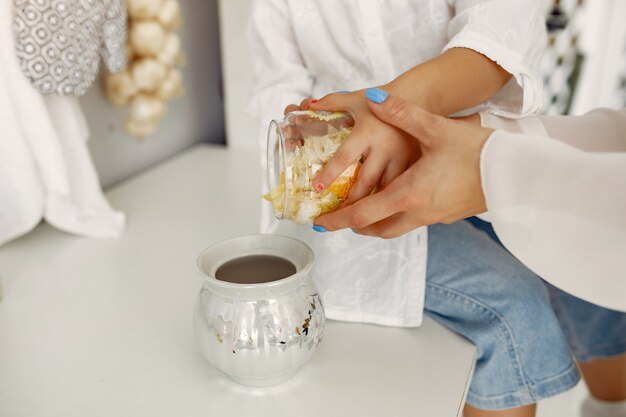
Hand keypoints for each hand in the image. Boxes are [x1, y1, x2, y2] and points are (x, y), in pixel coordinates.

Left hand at [314, 90, 492, 237]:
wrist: (519, 173)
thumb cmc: (479, 151)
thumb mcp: (437, 129)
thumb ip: (402, 112)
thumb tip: (373, 97)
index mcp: (409, 194)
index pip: (363, 215)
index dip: (339, 221)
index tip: (320, 225)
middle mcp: (419, 212)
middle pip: (376, 229)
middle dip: (355, 225)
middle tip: (340, 216)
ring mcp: (434, 217)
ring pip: (395, 228)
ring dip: (376, 222)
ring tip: (364, 208)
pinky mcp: (447, 216)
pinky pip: (413, 222)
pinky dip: (397, 217)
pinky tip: (399, 199)